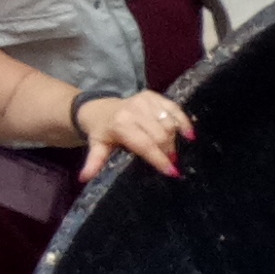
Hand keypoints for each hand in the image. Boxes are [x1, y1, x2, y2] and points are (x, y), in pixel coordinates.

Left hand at [75, 90, 195, 182]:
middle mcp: (135, 110)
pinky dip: (184, 121)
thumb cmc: (102, 133)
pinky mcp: (154, 96)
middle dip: (169, 151)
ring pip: (170, 123)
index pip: (145, 144)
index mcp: (121, 124)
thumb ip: (94, 163)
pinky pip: (175, 108)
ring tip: (174, 152)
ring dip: (175, 140)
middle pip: (161, 134)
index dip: (159, 159)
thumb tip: (84, 178)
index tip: (172, 172)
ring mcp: (145, 101)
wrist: (99, 110)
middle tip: (172, 164)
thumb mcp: (97, 148)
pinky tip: (190, 135)